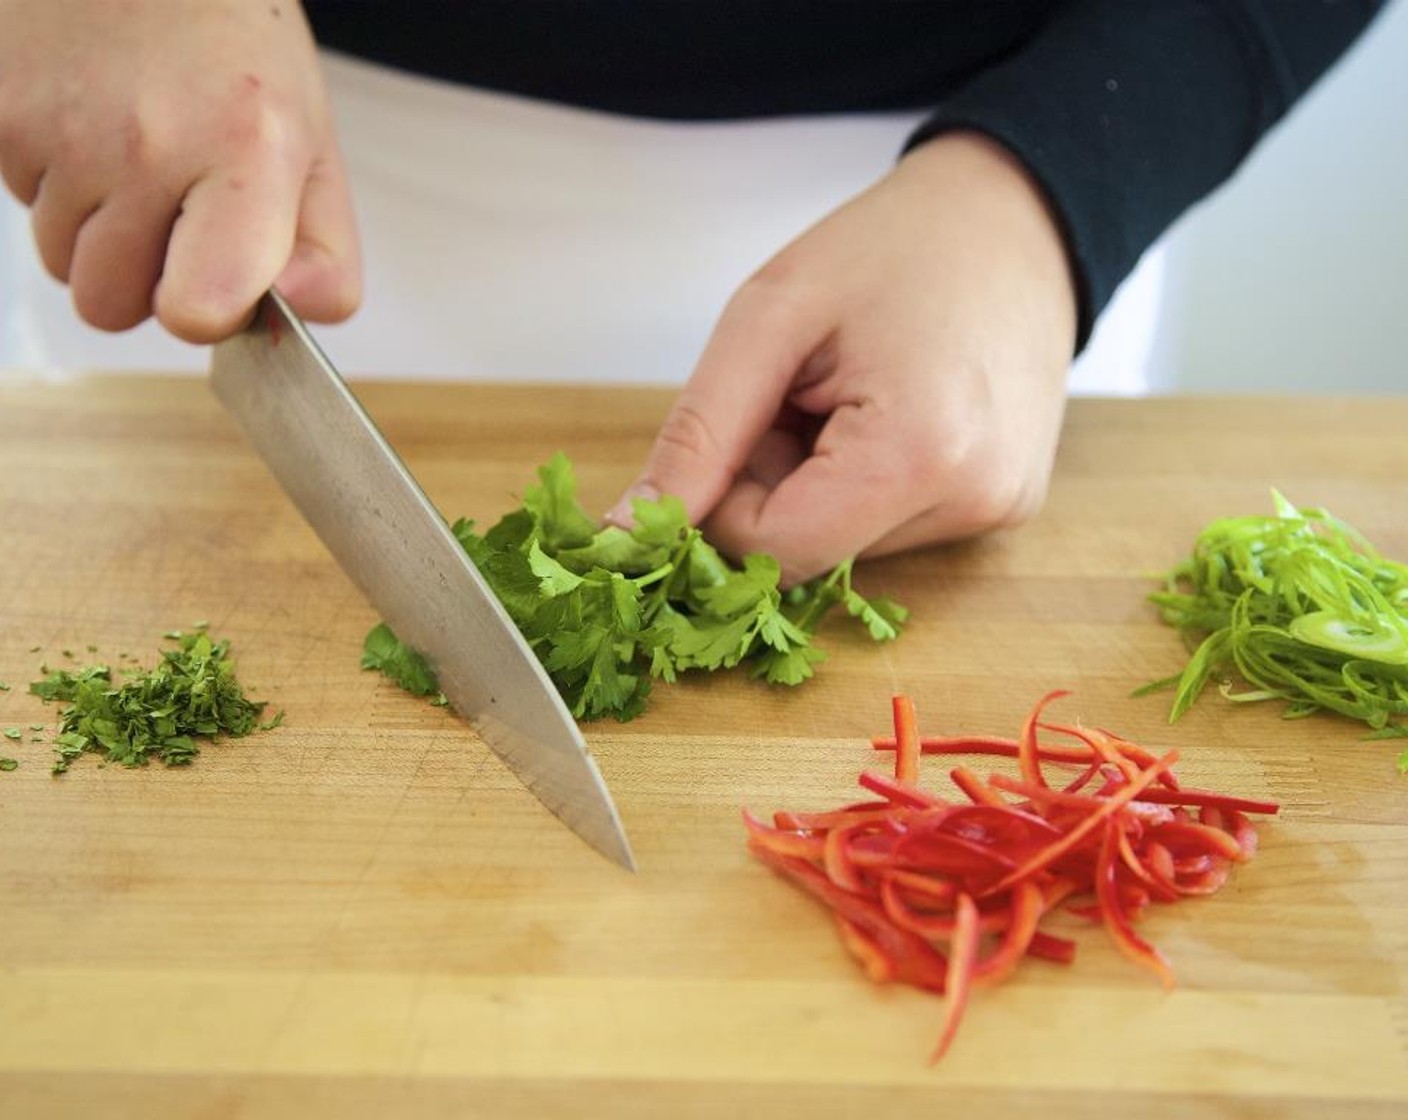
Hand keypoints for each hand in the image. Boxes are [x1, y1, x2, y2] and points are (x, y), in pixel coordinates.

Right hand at [0, 0, 359, 340]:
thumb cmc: (235, 50)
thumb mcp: (313, 146)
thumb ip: (324, 251)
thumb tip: (295, 314)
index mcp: (245, 152)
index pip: (198, 311)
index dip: (204, 315)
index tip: (218, 283)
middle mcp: (147, 142)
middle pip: (112, 308)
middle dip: (143, 279)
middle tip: (177, 205)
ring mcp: (62, 128)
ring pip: (64, 266)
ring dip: (98, 234)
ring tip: (136, 158)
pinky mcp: (0, 114)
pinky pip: (23, 208)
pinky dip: (58, 187)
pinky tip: (94, 128)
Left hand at [609, 131, 1078, 584]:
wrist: (1014, 216)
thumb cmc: (893, 246)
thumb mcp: (770, 318)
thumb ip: (698, 436)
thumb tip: (628, 534)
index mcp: (920, 455)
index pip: (771, 551)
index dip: (722, 503)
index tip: (732, 428)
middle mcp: (973, 501)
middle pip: (808, 554)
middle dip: (772, 487)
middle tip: (797, 395)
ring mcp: (996, 511)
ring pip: (843, 545)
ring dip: (813, 484)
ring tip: (847, 395)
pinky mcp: (1003, 508)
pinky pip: (890, 526)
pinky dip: (859, 483)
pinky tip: (884, 414)